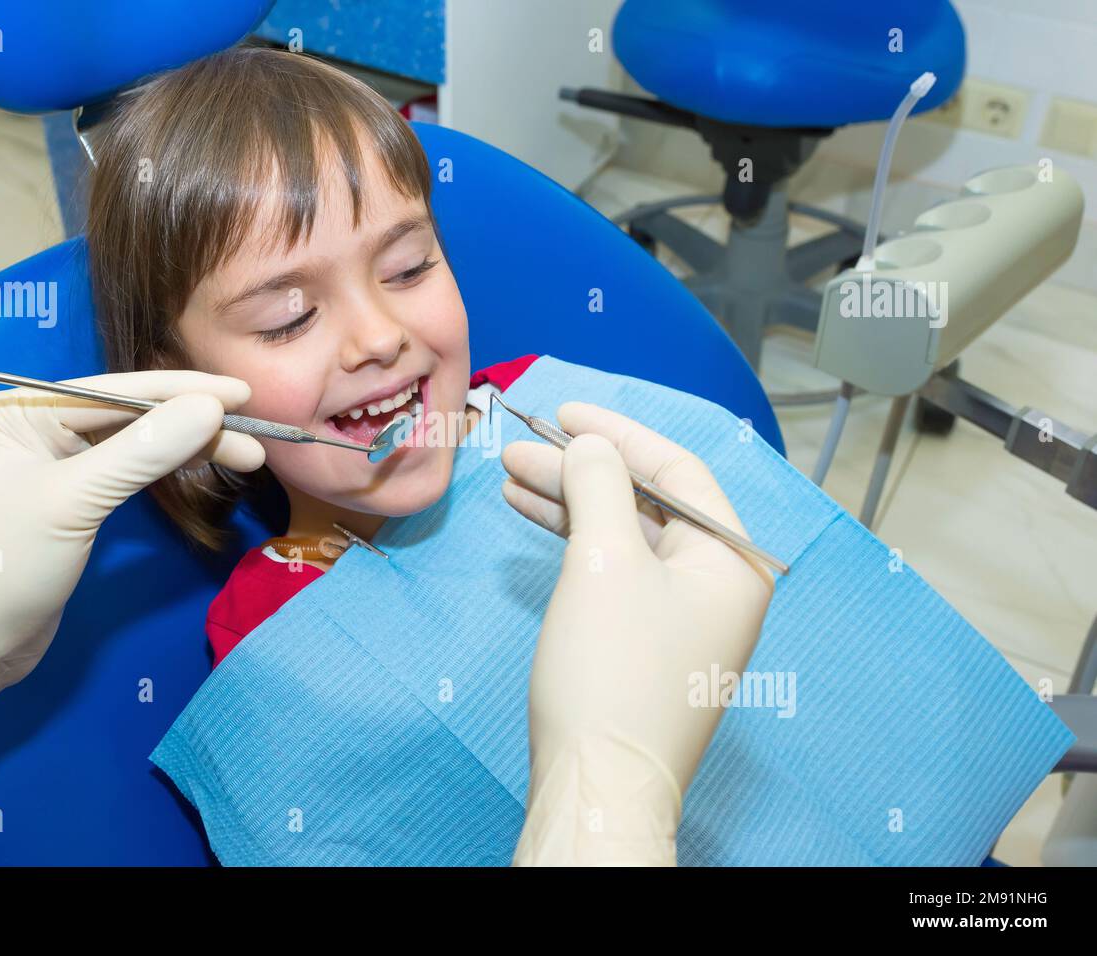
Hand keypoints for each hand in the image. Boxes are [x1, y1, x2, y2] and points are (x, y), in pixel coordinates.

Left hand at [0, 371, 263, 774]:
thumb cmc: (7, 566)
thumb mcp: (75, 502)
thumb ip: (143, 451)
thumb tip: (211, 408)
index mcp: (23, 410)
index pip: (118, 390)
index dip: (185, 390)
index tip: (244, 392)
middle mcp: (40, 424)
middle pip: (134, 412)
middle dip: (195, 421)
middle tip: (259, 432)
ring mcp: (60, 460)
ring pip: (140, 440)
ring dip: (193, 445)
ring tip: (251, 455)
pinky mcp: (78, 496)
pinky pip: (134, 467)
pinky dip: (173, 467)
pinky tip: (208, 464)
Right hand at [502, 401, 773, 864]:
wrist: (599, 786)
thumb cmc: (611, 668)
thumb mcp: (605, 560)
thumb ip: (601, 485)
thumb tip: (593, 446)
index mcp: (732, 561)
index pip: (678, 471)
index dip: (619, 432)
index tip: (563, 409)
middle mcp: (718, 585)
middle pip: (649, 502)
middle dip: (584, 469)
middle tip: (521, 446)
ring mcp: (683, 619)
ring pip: (625, 536)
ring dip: (571, 502)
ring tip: (512, 478)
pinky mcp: (646, 645)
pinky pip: (615, 573)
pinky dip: (575, 544)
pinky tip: (533, 519)